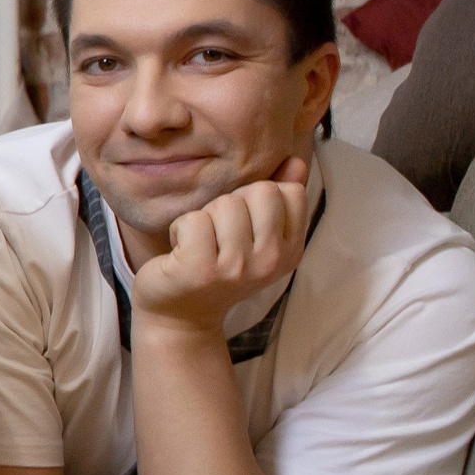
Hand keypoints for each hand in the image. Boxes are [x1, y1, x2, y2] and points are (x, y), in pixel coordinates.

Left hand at [130, 156, 310, 333]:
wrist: (179, 314)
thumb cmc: (215, 265)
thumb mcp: (254, 235)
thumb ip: (278, 198)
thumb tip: (296, 160)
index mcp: (290, 251)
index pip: (289, 191)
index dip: (257, 197)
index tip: (241, 223)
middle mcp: (270, 262)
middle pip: (260, 191)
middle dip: (230, 203)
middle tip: (216, 233)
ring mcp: (236, 269)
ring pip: (226, 203)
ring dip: (203, 216)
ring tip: (199, 243)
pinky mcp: (200, 271)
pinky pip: (193, 219)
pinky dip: (179, 228)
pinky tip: (180, 250)